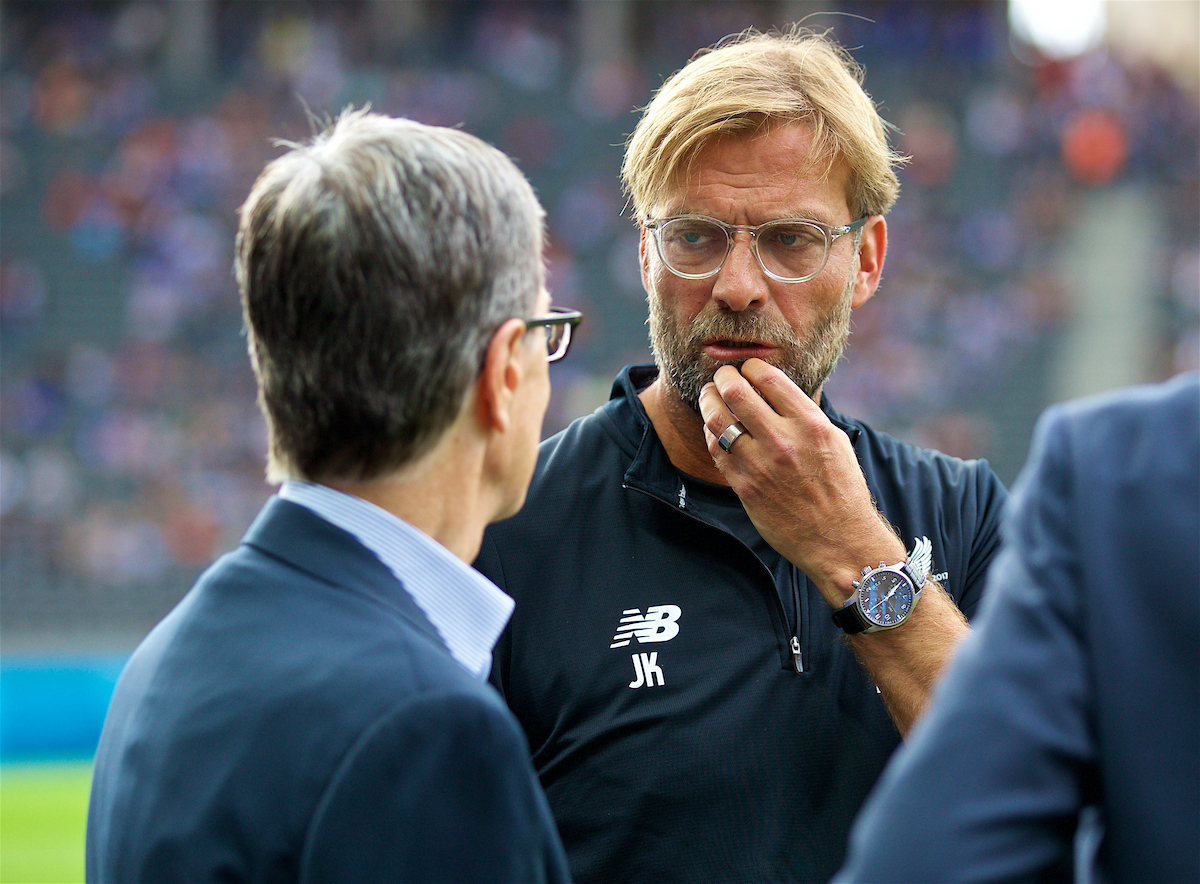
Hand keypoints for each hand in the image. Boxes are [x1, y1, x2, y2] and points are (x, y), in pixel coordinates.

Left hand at [698, 359, 903, 607]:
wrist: (838, 540)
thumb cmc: (840, 488)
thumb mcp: (833, 440)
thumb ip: (804, 413)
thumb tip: (775, 389)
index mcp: (810, 423)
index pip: (768, 377)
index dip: (750, 366)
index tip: (747, 368)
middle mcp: (783, 440)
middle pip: (735, 391)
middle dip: (723, 377)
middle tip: (721, 376)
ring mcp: (760, 464)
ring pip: (717, 419)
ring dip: (709, 401)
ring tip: (710, 397)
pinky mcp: (744, 486)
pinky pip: (715, 449)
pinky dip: (711, 433)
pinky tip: (715, 429)